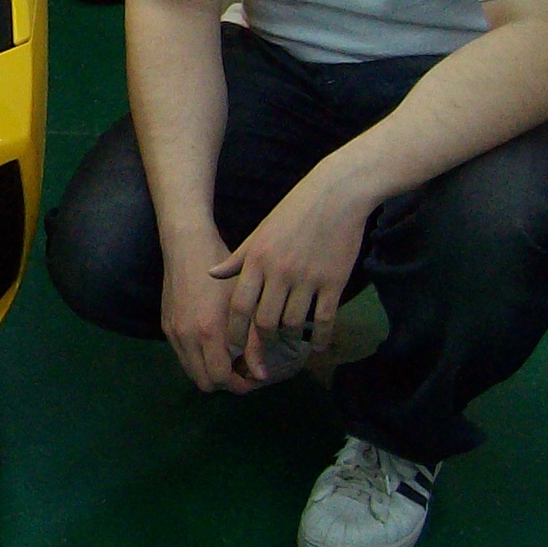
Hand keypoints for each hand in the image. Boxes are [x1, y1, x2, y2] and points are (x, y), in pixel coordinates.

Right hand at [161, 233, 252, 393]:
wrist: (188, 247)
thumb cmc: (222, 271)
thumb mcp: (244, 304)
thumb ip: (253, 342)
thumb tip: (261, 375)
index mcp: (208, 332)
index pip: (221, 378)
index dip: (240, 385)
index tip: (254, 377)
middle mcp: (186, 337)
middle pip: (204, 382)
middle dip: (225, 383)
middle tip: (243, 371)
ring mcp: (173, 332)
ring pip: (191, 371)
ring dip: (210, 372)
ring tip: (229, 358)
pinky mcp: (166, 325)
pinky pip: (182, 355)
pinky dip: (197, 359)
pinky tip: (212, 343)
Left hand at [208, 163, 370, 354]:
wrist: (336, 195)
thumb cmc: (294, 211)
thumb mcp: (260, 232)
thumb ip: (238, 258)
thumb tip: (211, 274)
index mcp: (257, 260)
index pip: (239, 305)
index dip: (234, 331)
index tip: (232, 347)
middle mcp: (279, 272)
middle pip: (265, 320)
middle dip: (262, 341)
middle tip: (263, 351)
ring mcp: (307, 278)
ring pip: (293, 322)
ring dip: (289, 336)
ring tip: (288, 341)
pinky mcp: (333, 282)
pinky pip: (324, 319)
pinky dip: (319, 337)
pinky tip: (316, 345)